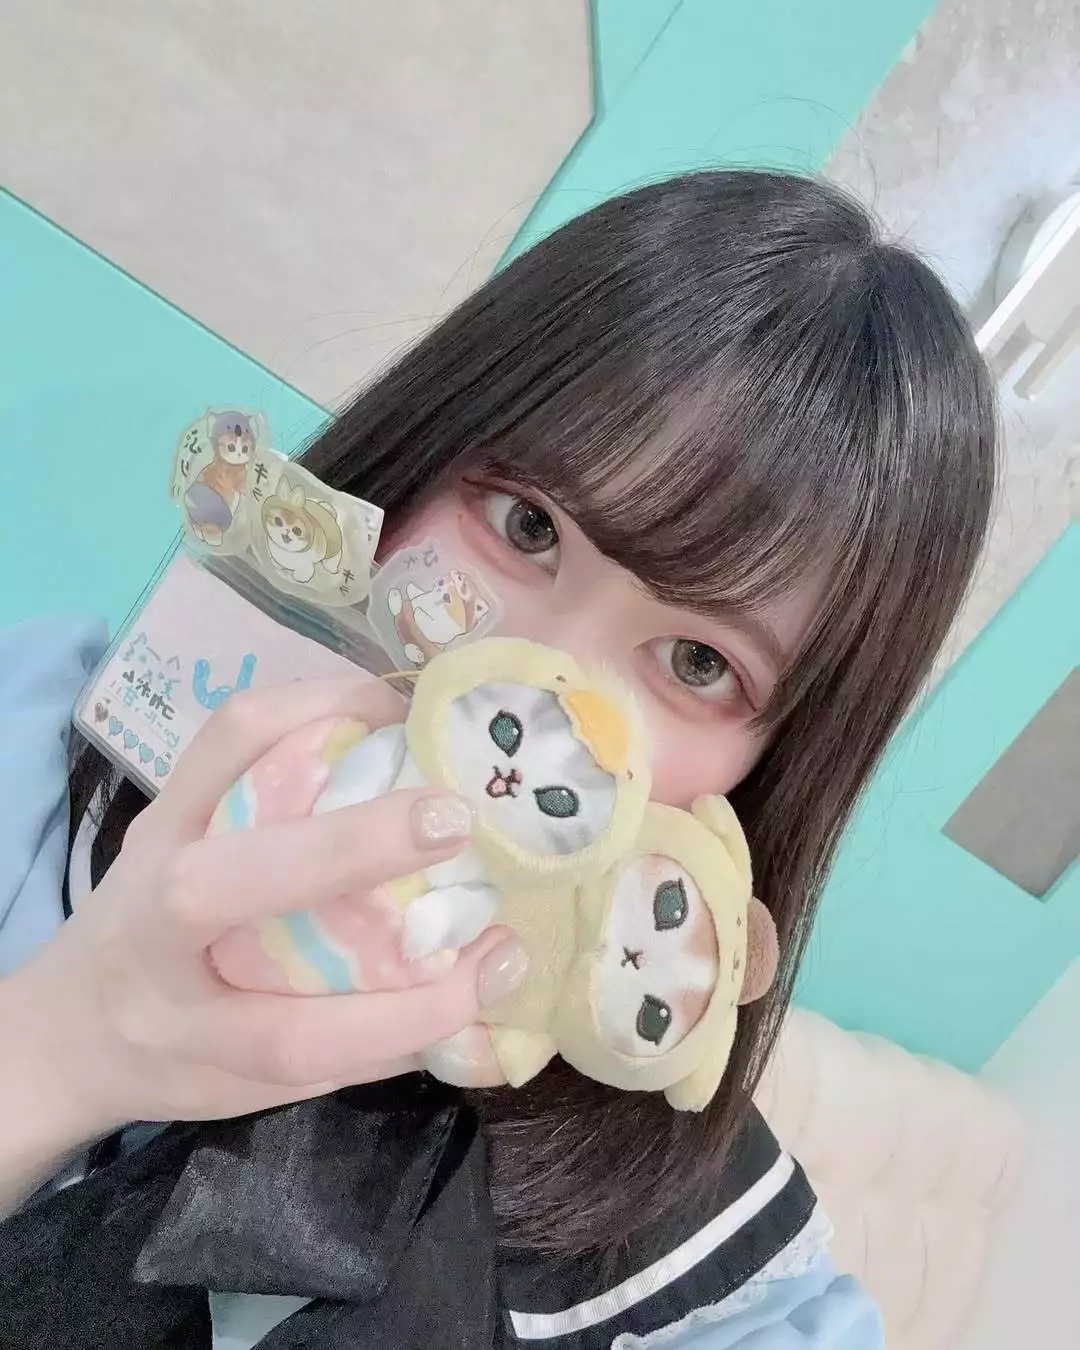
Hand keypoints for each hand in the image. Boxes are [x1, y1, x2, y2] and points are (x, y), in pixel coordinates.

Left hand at [1, 676, 526, 1202]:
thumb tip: (492, 989)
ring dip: (322, 725)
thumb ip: (369, 1046)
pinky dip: (308, 700)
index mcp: (184, 1038)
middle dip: (345, 848)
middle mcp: (148, 938)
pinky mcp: (167, 795)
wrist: (73, 1019)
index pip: (293, 1039)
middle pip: (222, 886)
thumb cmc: (185, 1058)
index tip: (500, 965)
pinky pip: (232, 727)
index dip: (406, 1013)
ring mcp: (153, 844)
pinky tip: (373, 710)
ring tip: (416, 726)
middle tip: (452, 820)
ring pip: (216, 765)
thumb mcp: (266, 1088)